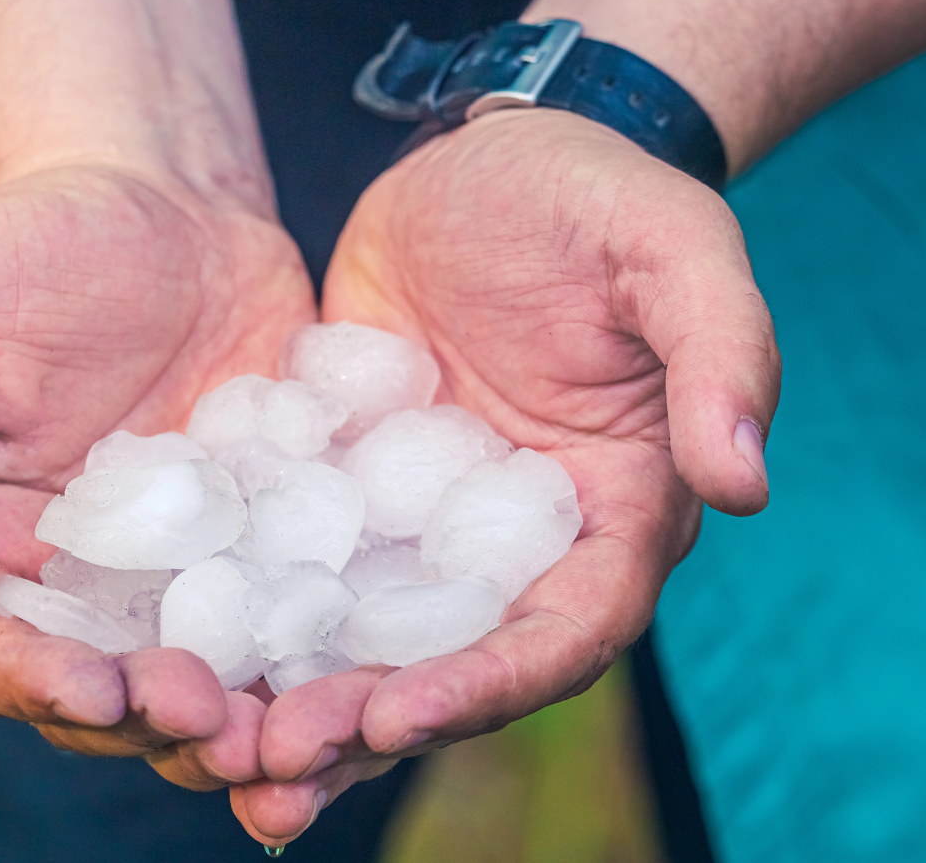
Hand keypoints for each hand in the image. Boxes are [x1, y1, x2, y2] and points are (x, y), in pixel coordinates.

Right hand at [0, 162, 313, 788]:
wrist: (165, 206)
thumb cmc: (27, 238)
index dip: (28, 679)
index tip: (89, 685)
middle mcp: (75, 583)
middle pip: (101, 691)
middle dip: (150, 722)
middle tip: (214, 720)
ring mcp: (177, 577)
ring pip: (200, 681)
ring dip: (240, 721)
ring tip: (292, 729)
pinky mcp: (264, 551)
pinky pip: (288, 621)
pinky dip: (318, 659)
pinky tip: (366, 666)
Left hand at [232, 108, 779, 844]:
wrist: (487, 159)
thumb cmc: (596, 197)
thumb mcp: (671, 251)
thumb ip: (721, 357)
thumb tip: (746, 483)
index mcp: (614, 512)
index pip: (566, 629)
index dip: (491, 684)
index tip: (398, 715)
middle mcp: (518, 544)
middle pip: (454, 663)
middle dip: (372, 723)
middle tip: (278, 766)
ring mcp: (426, 524)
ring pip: (368, 638)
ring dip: (304, 703)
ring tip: (223, 754)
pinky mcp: (350, 489)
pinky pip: (300, 564)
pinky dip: (251, 618)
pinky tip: (179, 653)